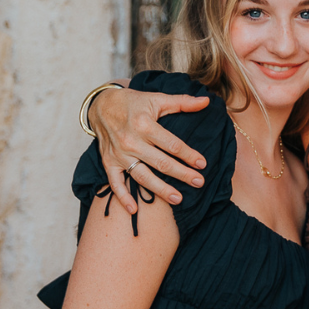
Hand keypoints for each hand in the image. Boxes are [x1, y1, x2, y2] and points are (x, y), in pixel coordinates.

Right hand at [90, 87, 210, 214]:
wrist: (101, 105)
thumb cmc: (133, 103)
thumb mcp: (157, 98)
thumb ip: (183, 102)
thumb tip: (206, 101)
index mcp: (144, 124)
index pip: (172, 144)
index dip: (188, 155)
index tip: (202, 164)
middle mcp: (131, 141)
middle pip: (161, 163)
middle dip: (182, 174)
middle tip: (199, 182)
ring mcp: (119, 154)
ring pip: (142, 176)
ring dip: (160, 189)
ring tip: (177, 199)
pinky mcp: (109, 162)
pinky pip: (115, 183)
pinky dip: (122, 197)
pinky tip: (134, 210)